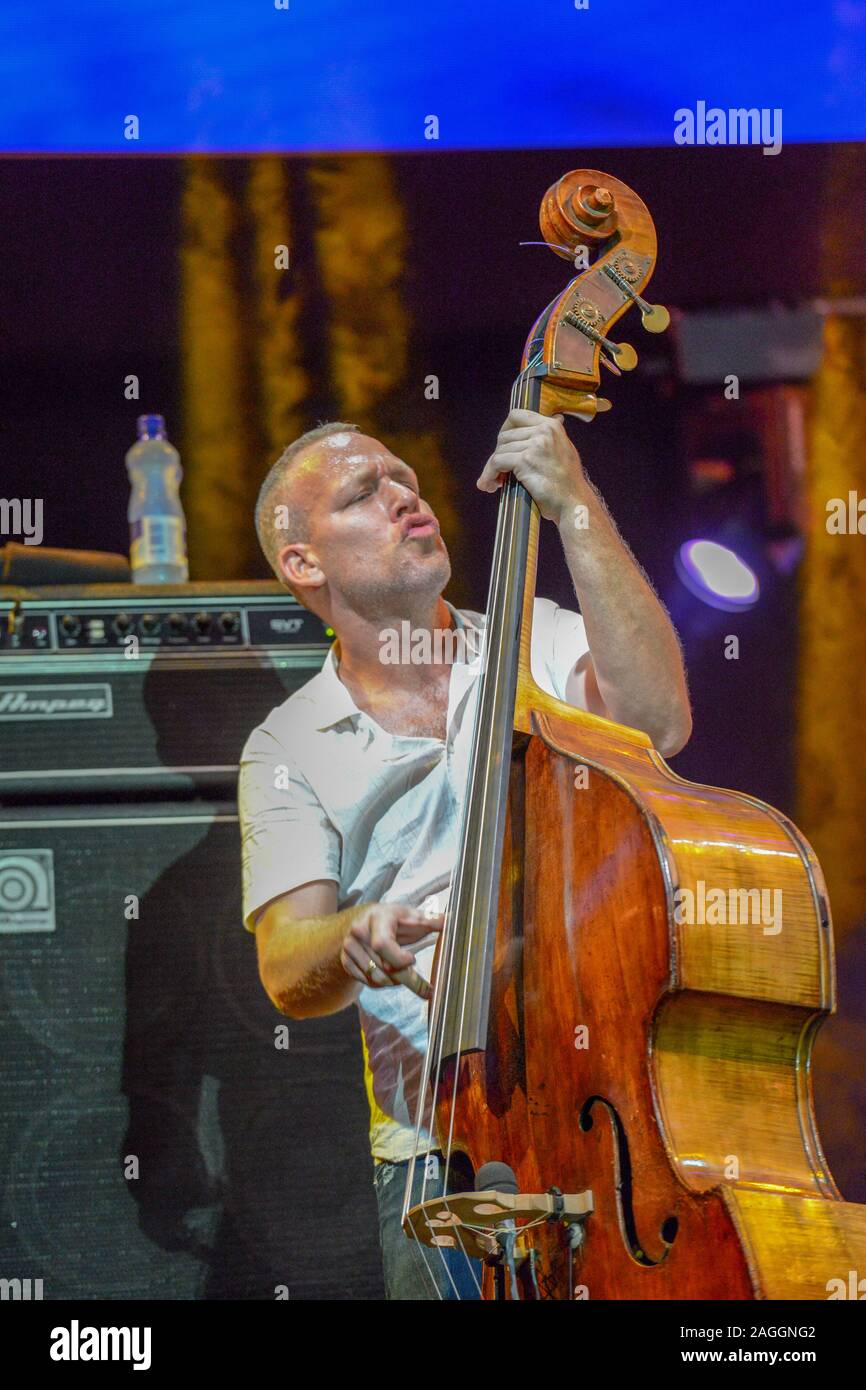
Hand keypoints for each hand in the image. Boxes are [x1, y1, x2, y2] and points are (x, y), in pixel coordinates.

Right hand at [340, 902, 444, 998]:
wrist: (364, 919)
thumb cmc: (393, 919)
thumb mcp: (411, 915)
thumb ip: (430, 920)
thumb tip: (452, 921)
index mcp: (378, 918)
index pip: (382, 944)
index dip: (399, 958)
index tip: (412, 959)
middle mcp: (359, 932)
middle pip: (383, 966)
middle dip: (407, 979)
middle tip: (427, 991)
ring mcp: (349, 948)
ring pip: (376, 978)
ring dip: (395, 982)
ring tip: (408, 978)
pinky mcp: (346, 961)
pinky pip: (367, 982)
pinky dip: (382, 984)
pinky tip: (392, 977)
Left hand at [476, 408, 585, 523]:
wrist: (574, 503)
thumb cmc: (568, 484)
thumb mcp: (565, 450)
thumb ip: (552, 437)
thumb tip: (555, 418)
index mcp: (552, 426)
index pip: (517, 416)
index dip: (505, 431)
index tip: (502, 447)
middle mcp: (543, 431)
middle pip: (505, 436)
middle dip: (498, 454)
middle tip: (499, 472)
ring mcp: (535, 445)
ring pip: (499, 451)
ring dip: (491, 468)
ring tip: (494, 483)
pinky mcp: (525, 460)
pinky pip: (497, 462)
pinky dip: (489, 474)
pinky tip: (490, 485)